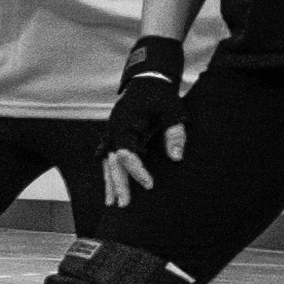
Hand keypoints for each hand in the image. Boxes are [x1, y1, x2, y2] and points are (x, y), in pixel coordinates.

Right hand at [98, 34, 188, 205]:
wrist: (148, 78)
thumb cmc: (161, 94)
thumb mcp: (172, 110)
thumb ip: (174, 132)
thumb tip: (176, 157)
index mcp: (124, 125)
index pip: (127, 154)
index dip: (138, 171)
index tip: (150, 185)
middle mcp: (113, 131)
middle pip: (112, 163)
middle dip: (117, 185)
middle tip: (122, 204)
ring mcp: (112, 134)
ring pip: (107, 163)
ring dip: (110, 183)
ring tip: (111, 203)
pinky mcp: (116, 135)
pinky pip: (109, 158)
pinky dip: (110, 173)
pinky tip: (112, 186)